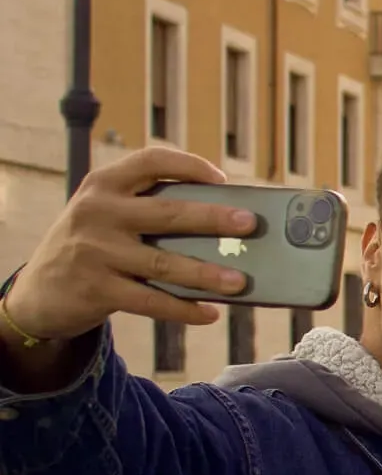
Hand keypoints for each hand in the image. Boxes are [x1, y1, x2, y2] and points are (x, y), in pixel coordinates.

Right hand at [3, 148, 249, 349]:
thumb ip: (145, 210)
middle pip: (167, 213)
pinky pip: (151, 301)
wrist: (38, 291)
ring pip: (164, 263)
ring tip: (240, 281)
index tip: (222, 178)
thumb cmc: (91, 246)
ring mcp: (96, 251)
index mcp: (103, 184)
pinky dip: (184, 309)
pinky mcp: (97, 289)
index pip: (150, 161)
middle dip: (213, 218)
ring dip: (207, 273)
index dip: (189, 165)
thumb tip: (222, 226)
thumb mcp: (105, 215)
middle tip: (250, 223)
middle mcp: (98, 212)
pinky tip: (209, 313)